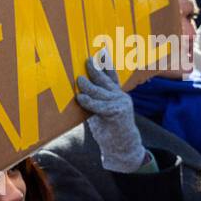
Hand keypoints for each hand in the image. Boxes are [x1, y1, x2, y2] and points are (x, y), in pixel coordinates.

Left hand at [76, 51, 148, 172]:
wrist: (123, 147)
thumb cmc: (109, 131)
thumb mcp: (99, 113)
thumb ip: (94, 102)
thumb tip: (79, 92)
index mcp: (117, 95)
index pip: (112, 76)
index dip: (106, 64)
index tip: (101, 52)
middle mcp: (120, 96)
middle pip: (106, 80)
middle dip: (96, 69)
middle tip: (87, 60)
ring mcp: (120, 103)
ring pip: (101, 92)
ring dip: (88, 85)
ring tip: (78, 79)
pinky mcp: (117, 113)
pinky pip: (99, 106)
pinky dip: (89, 102)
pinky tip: (80, 97)